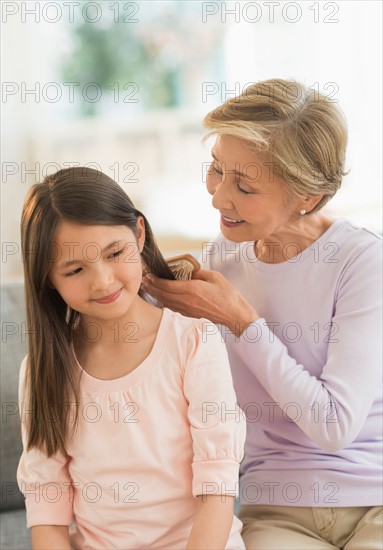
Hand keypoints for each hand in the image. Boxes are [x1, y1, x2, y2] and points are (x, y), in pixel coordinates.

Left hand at [142, 268, 258, 336]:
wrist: (234, 315)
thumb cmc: (228, 295)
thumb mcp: (214, 277)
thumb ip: (198, 273)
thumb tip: (188, 270)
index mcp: (192, 290)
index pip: (167, 285)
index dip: (155, 280)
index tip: (149, 275)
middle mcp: (187, 301)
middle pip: (163, 294)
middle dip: (151, 287)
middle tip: (143, 280)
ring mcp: (187, 309)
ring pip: (166, 302)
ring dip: (155, 295)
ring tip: (148, 288)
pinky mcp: (190, 314)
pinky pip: (172, 307)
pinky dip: (164, 301)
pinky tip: (161, 297)